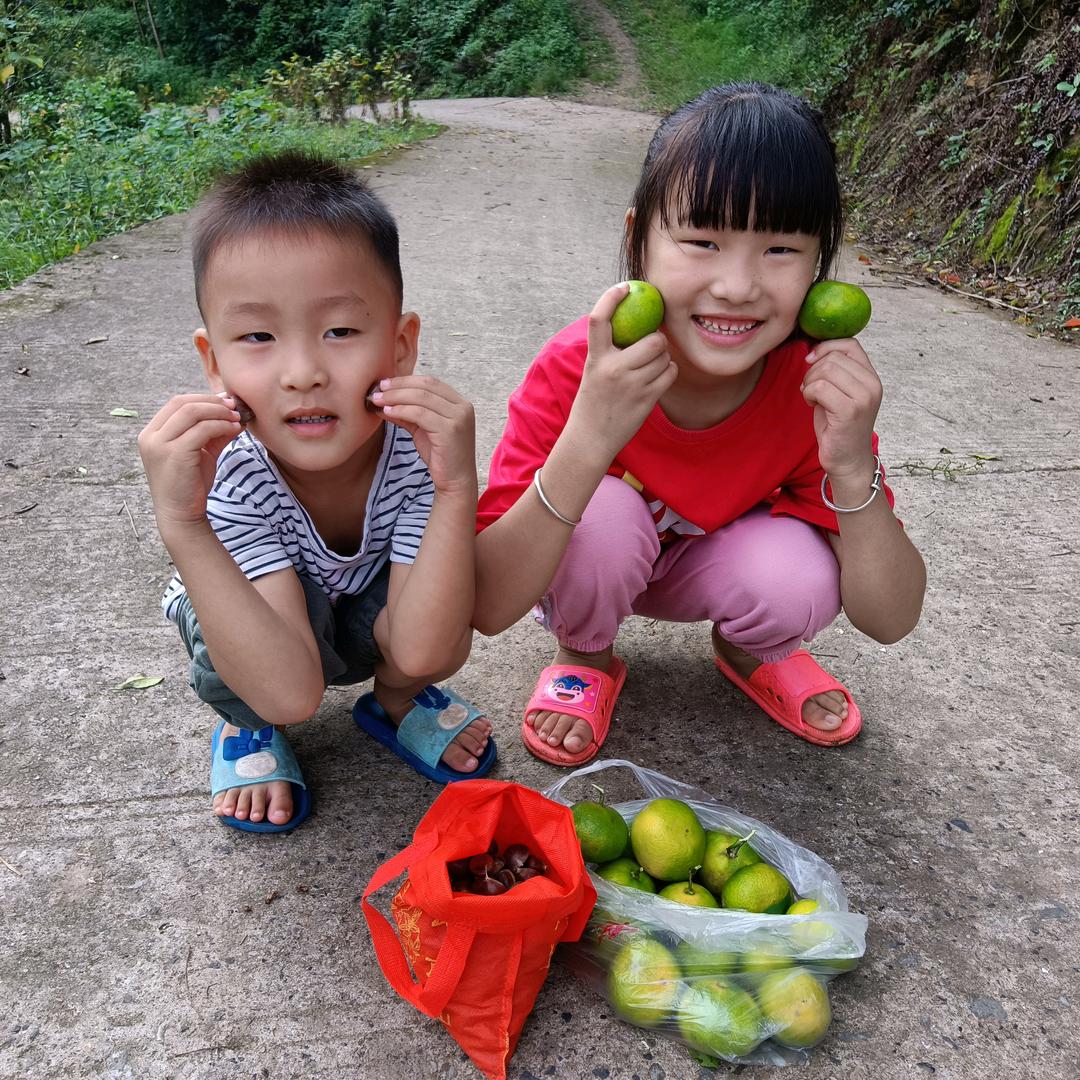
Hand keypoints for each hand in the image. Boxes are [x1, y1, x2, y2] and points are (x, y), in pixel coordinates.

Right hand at [138, 393, 242, 531]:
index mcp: (152, 433)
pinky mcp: (175, 454)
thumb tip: (234, 413)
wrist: (182, 514)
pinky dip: (221, 426)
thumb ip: (213, 432)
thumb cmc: (190, 484)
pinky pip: (201, 430)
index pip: (177, 403)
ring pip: (192, 413)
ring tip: (237, 418)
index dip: (203, 398)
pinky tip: (234, 430)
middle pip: (183, 403)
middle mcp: (151, 436)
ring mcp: (160, 445)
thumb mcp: (201, 452)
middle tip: (235, 407)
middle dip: (212, 402)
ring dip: (218, 412)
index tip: (226, 402)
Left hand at [370, 375, 475, 496]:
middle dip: (398, 386)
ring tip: (378, 400)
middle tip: (378, 389)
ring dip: (396, 397)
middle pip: (425, 386)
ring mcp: (458, 418)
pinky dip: (402, 411)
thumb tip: (382, 402)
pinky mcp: (450, 430)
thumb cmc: (441, 456)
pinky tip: (388, 412)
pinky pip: (421, 414)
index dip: (405, 380)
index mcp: (458, 403)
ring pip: (421, 398)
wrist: (455, 481)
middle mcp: (462, 407)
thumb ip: (407, 414)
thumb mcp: (422, 430)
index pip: (430, 382)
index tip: (385, 383)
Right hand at [567, 283, 677, 463]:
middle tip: (654, 345)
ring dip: (663, 358)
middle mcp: (613, 369)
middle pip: (652, 340)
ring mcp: (631, 385)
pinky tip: (659, 378)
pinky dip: (669, 372)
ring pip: (664, 357)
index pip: (599, 319)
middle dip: (658, 339)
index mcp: (596, 359)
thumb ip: (610, 351)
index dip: (611, 298)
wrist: (591, 438)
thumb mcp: (594, 372)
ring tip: (652, 367)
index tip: (624, 287)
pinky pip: (670, 373)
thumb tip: (635, 324)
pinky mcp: (647, 399)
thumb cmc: (594, 402)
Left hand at [800, 338, 882, 479]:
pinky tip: (812, 404)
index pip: (850, 344)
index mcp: (871, 376)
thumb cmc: (839, 426)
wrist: (847, 459)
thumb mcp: (839, 392)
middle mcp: (872, 384)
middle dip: (812, 370)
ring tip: (812, 397)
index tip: (811, 360)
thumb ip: (834, 371)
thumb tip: (813, 350)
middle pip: (833, 357)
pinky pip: (820, 388)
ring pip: (825, 370)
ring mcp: (863, 397)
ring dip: (809, 383)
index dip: (826, 347)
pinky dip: (809, 394)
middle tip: (809, 388)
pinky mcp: (850, 410)